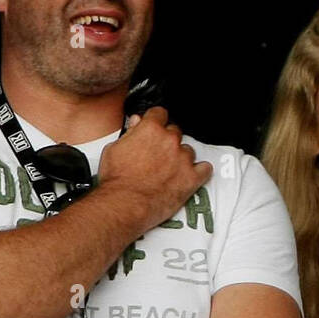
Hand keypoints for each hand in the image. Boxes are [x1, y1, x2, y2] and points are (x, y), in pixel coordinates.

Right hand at [97, 107, 212, 230]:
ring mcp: (182, 159)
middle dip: (167, 141)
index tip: (155, 126)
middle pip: (175, 132)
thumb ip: (129, 133)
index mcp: (150, 129)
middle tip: (158, 155)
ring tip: (170, 170)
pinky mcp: (191, 178)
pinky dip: (200, 171)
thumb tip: (136, 123)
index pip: (160, 113)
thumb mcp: (114, 149)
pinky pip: (205, 169)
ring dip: (181, 157)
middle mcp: (170, 141)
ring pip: (188, 151)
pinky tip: (193, 174)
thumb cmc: (116, 181)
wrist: (125, 204)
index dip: (156, 120)